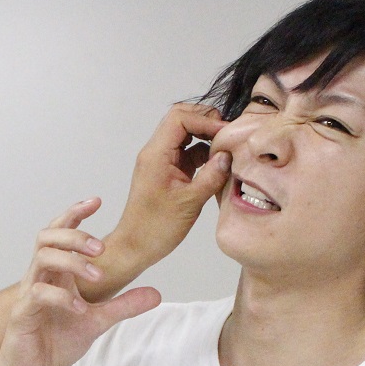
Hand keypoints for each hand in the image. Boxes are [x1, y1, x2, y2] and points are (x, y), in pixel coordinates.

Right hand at [0, 198, 161, 365]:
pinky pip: (38, 294)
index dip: (74, 213)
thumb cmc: (55, 342)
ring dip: (72, 261)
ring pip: (41, 259)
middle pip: (47, 237)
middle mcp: (39, 277)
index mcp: (55, 273)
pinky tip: (81, 309)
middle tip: (102, 248)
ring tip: (97, 275)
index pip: (60, 232)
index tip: (97, 201)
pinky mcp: (22, 314)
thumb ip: (124, 305)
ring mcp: (28, 294)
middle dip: (75, 235)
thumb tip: (156, 294)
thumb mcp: (98, 322)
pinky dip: (62, 297)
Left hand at [98, 103, 232, 285]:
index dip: (206, 120)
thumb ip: (211, 175)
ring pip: (185, 134)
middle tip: (228, 136)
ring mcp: (162, 161)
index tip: (227, 133)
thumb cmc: (156, 228)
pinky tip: (219, 162)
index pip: (180, 118)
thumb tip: (228, 155)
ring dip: (206, 136)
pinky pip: (187, 151)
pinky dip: (204, 152)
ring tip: (227, 148)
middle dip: (206, 122)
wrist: (136, 246)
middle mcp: (156, 152)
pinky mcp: (168, 171)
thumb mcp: (190, 202)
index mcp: (156, 154)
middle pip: (181, 119)